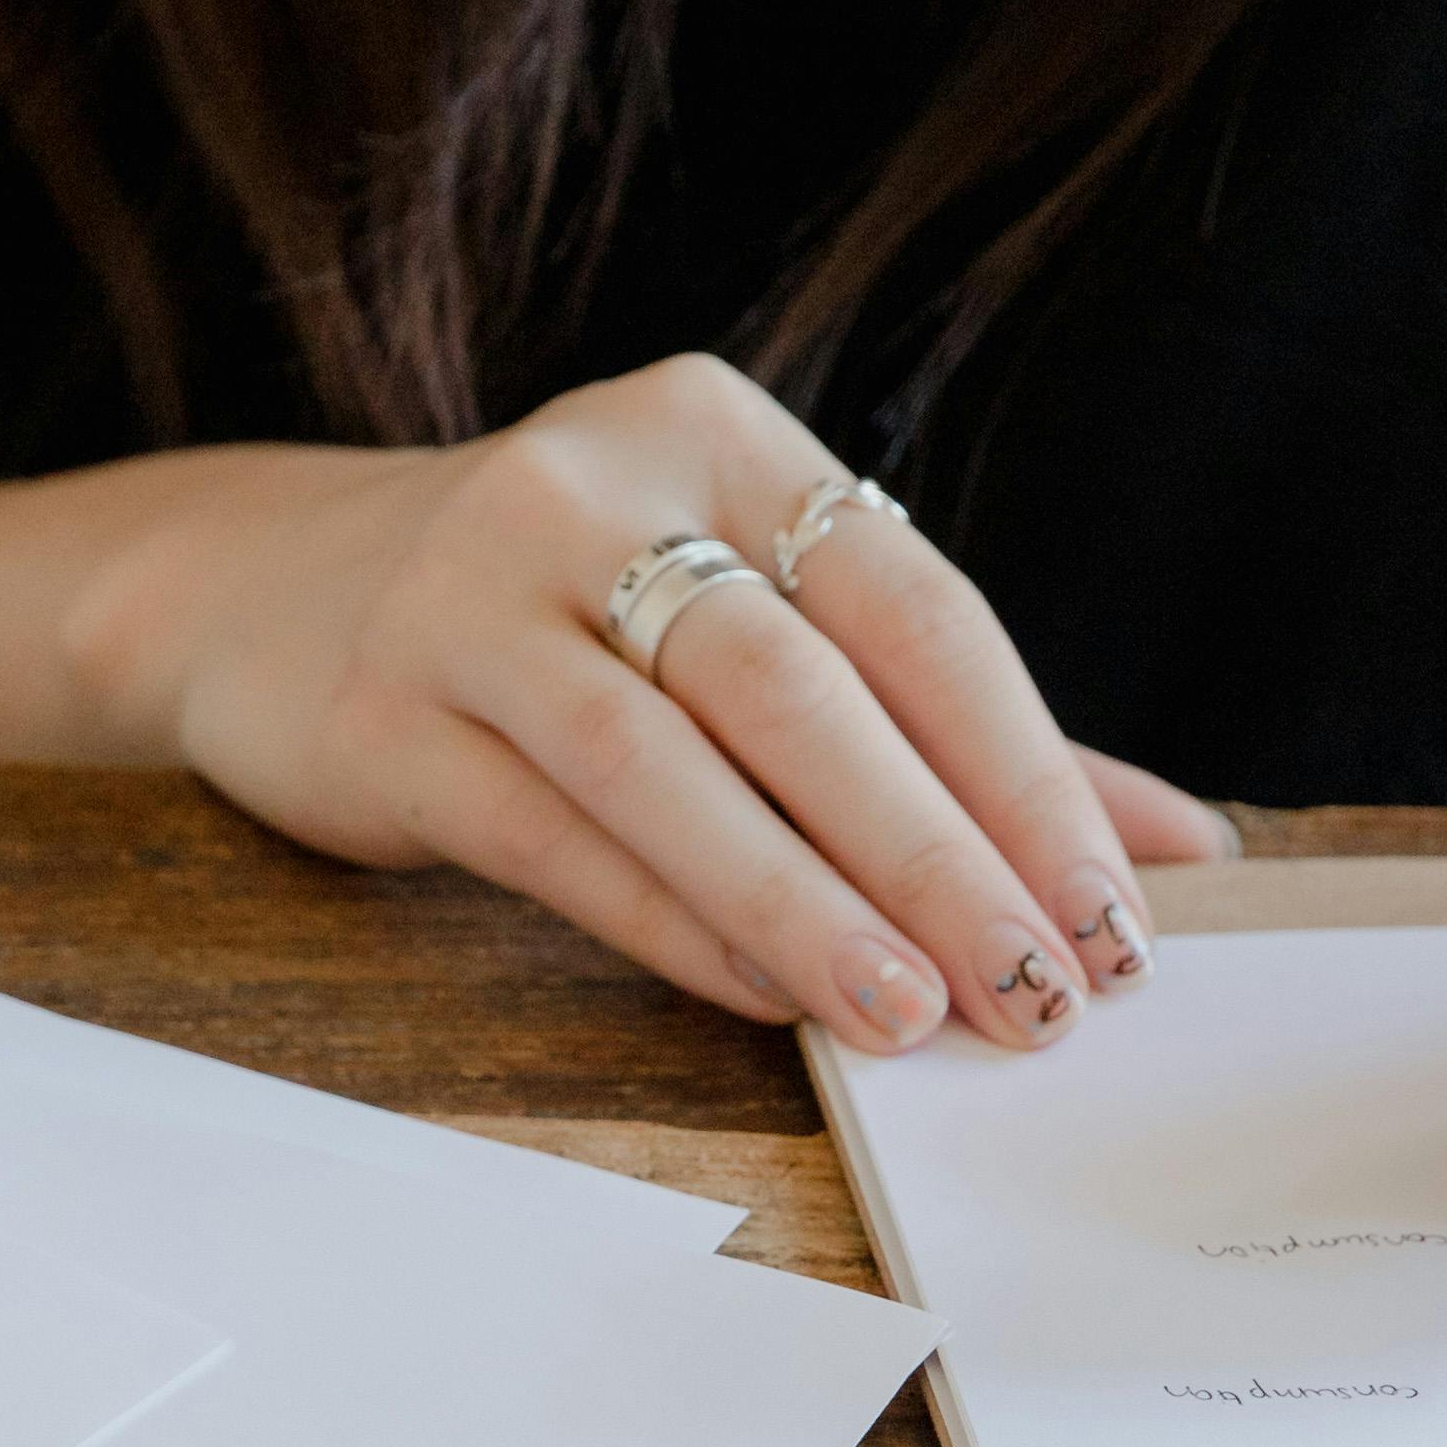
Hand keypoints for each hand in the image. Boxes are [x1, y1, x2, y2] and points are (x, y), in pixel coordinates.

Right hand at [75, 352, 1231, 1050]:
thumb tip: (1182, 852)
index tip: (1116, 917)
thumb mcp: (746, 614)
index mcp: (716, 429)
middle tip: (1040, 992)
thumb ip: (954, 725)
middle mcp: (592, 485)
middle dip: (940, 853)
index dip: (1026, 768)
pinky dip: (673, 923)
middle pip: (801, 685)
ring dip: (807, 903)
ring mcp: (469, 594)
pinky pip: (554, 835)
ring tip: (915, 1017)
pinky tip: (767, 1000)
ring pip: (670, 764)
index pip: (913, 605)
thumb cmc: (562, 616)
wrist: (265, 594)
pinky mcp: (380, 713)